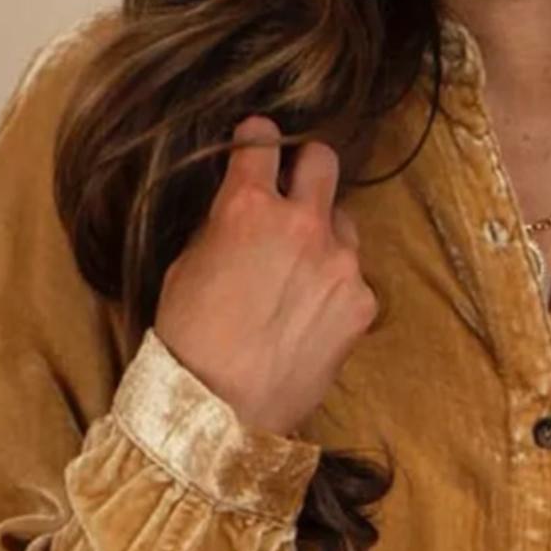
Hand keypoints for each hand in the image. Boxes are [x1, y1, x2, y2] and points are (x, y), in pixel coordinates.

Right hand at [154, 113, 378, 437]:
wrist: (221, 409)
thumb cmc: (190, 342)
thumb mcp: (187, 265)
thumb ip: (223, 225)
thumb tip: (241, 210)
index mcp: (248, 206)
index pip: (263, 140)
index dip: (258, 142)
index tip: (258, 149)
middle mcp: (302, 224)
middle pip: (323, 161)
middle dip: (306, 169)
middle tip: (293, 194)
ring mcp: (340, 264)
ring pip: (344, 223)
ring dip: (325, 237)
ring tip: (301, 276)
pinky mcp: (362, 304)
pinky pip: (354, 279)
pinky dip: (336, 290)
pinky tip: (312, 319)